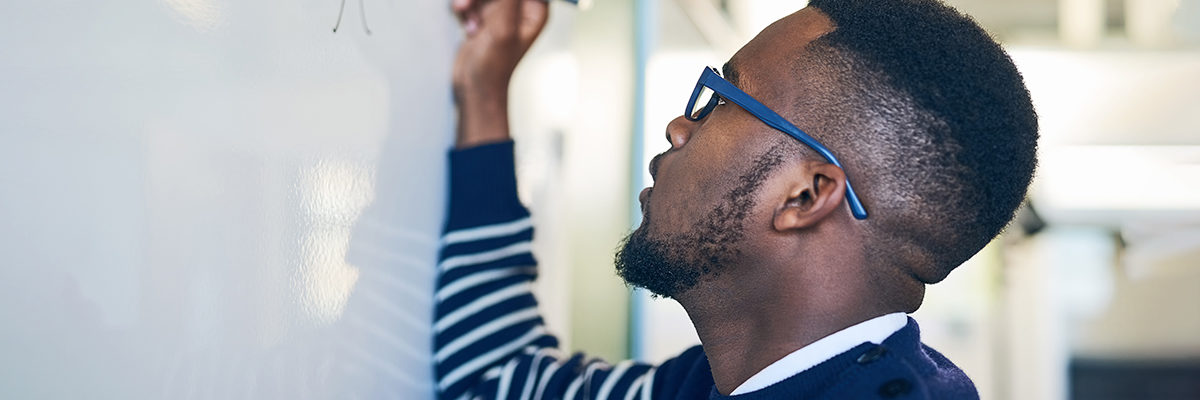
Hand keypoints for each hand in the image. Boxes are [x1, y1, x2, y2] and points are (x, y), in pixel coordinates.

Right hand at [451, 0, 548, 147]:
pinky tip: (468, 27)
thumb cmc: (494, 67)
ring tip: (465, 15)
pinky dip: (466, 8)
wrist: (474, 86)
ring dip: (471, 0)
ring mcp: (502, 12)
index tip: (492, 2)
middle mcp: (521, 9)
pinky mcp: (485, 16)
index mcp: (535, 10)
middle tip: (466, 5)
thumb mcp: (502, 28)